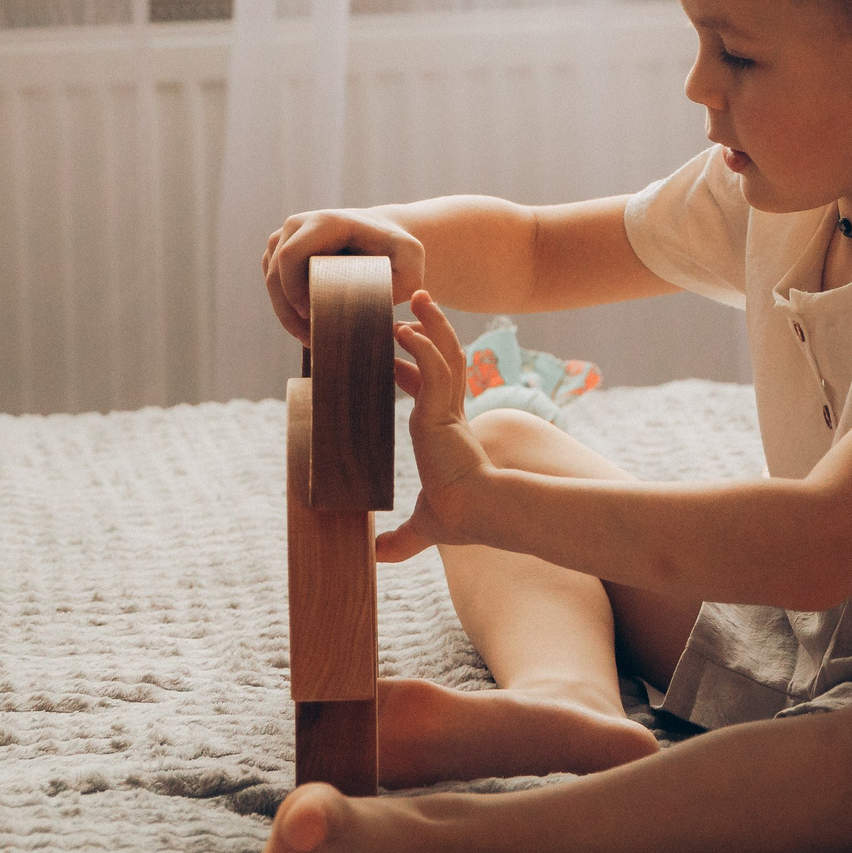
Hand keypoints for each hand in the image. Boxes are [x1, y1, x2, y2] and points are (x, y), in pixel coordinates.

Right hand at [262, 208, 424, 343]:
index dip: (292, 289)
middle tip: (310, 338)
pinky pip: (273, 281)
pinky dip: (283, 306)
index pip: (291, 255)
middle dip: (287, 309)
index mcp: (325, 223)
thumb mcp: (412, 262)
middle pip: (275, 271)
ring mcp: (286, 237)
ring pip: (270, 278)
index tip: (310, 316)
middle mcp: (299, 224)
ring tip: (309, 337)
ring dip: (284, 311)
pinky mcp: (281, 252)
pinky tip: (303, 327)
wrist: (385, 237)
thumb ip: (406, 283)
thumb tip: (386, 310)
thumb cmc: (399, 251)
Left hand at [376, 292, 495, 563]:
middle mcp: (451, 414)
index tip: (394, 356)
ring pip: (444, 351)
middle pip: (447, 357)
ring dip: (431, 322)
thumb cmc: (458, 518)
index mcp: (449, 432)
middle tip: (416, 302)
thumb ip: (400, 540)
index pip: (434, 389)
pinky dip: (422, 344)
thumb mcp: (422, 527)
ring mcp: (449, 408)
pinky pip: (434, 365)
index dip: (415, 368)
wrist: (475, 512)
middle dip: (432, 329)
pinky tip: (406, 329)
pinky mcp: (444, 408)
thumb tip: (376, 557)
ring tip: (418, 295)